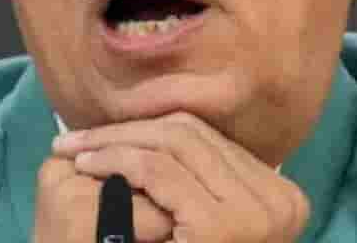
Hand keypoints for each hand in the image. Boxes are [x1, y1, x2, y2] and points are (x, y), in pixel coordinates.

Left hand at [51, 112, 309, 242]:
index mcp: (282, 198)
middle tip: (78, 136)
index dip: (153, 128)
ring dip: (115, 140)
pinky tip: (84, 165)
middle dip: (131, 129)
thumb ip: (199, 186)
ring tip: (74, 149)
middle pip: (193, 135)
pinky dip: (115, 159)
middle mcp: (281, 202)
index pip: (209, 139)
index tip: (106, 132)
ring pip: (173, 143)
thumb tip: (156, 130)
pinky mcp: (220, 227)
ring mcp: (255, 215)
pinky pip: (156, 170)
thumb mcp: (198, 223)